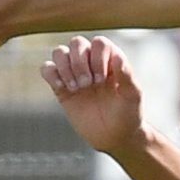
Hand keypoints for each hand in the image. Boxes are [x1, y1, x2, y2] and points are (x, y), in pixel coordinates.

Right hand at [40, 35, 145, 154]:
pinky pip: (47, 69)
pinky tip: (63, 88)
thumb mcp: (132, 97)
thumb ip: (127, 76)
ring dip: (65, 67)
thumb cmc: (128, 115)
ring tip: (76, 88)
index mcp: (111, 61)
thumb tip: (117, 56)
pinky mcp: (61, 87)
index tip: (103, 80)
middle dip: (80, 62)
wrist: (114, 137)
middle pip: (77, 42)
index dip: (97, 57)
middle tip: (88, 84)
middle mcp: (92, 63)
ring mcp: (75, 74)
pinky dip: (51, 74)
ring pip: (60, 52)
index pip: (99, 42)